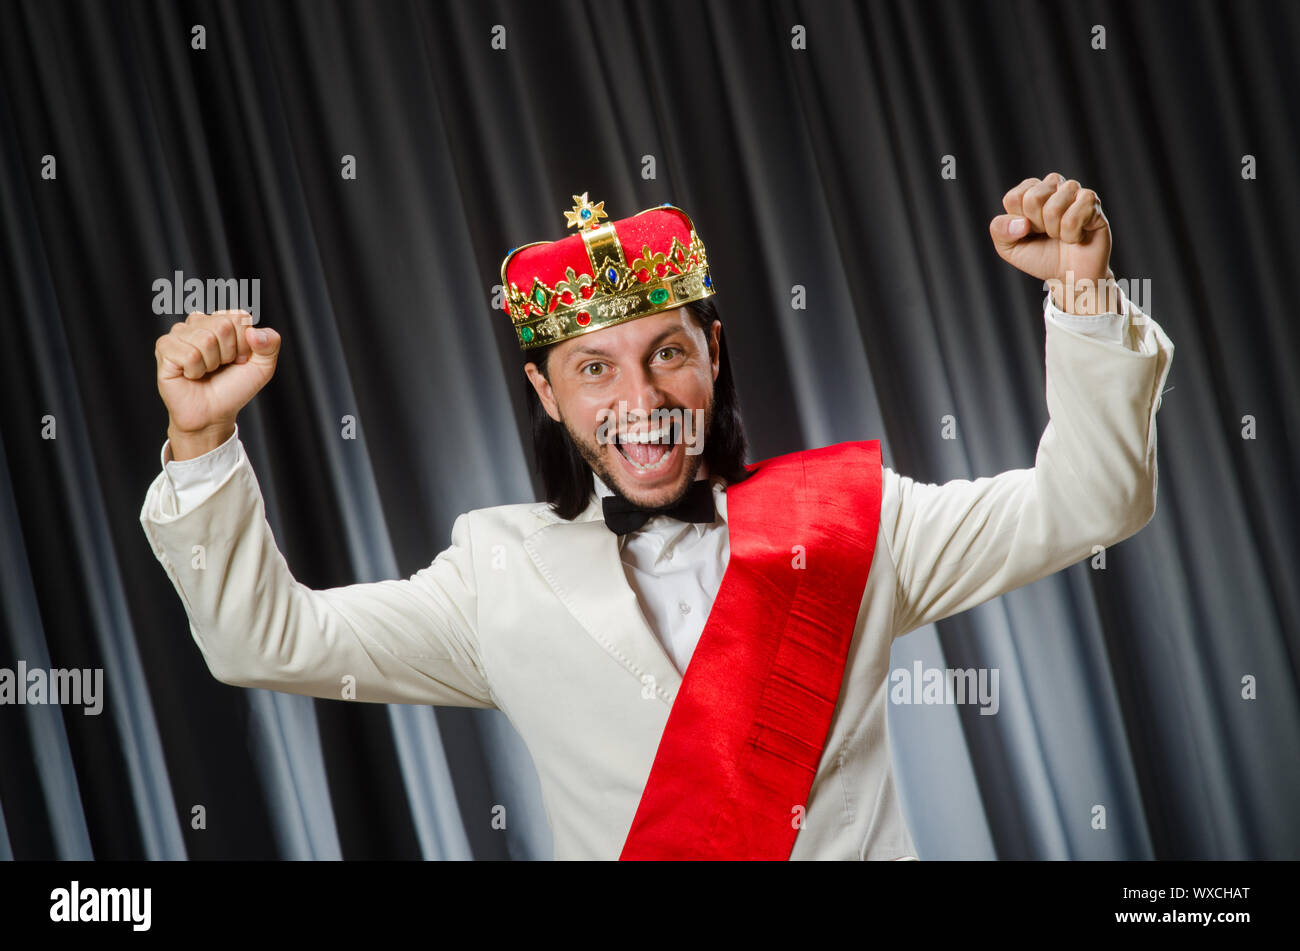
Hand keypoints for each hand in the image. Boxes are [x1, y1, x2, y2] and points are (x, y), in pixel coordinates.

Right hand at [155, 310, 280, 459]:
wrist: (213, 413)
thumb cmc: (233, 388)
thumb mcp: (262, 367)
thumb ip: (270, 343)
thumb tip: (254, 332)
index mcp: (221, 320)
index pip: (239, 317)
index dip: (244, 344)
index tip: (239, 359)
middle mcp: (199, 322)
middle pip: (223, 326)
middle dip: (228, 353)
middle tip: (220, 366)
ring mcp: (179, 333)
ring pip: (205, 340)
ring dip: (211, 363)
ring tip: (205, 371)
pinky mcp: (164, 347)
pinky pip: (189, 355)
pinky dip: (195, 371)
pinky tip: (190, 374)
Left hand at [989, 172, 1117, 314]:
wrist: (1069, 276)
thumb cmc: (1040, 257)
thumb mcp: (1009, 248)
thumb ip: (1000, 230)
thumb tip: (1021, 223)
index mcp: (1031, 191)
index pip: (1014, 197)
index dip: (1019, 222)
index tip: (1029, 231)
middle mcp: (1054, 186)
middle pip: (1033, 198)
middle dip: (1037, 225)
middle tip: (1047, 234)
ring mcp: (1075, 192)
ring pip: (1054, 208)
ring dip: (1055, 231)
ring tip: (1062, 235)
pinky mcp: (1093, 203)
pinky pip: (1074, 217)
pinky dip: (1071, 235)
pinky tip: (1077, 236)